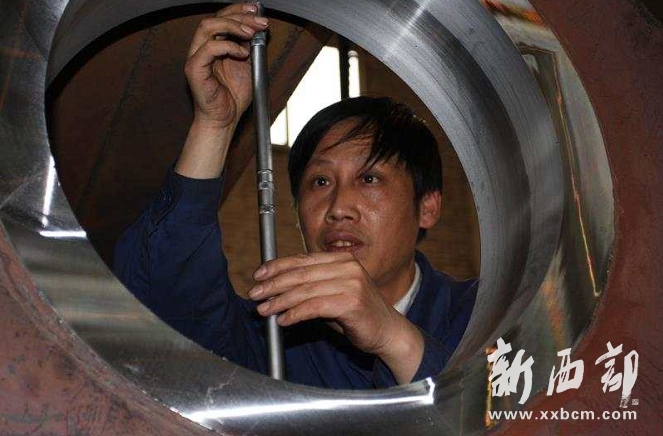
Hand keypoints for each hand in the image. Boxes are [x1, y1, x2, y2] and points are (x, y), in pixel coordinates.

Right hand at [184, 2, 268, 129]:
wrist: (225, 119)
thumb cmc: (233, 97)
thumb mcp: (249, 66)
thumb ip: (252, 48)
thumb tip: (261, 29)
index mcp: (214, 44)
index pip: (222, 17)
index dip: (239, 10)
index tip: (257, 10)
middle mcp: (202, 47)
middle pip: (215, 18)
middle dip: (240, 16)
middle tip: (260, 22)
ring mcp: (196, 57)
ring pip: (208, 27)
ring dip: (232, 26)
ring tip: (251, 33)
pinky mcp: (194, 69)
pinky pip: (208, 49)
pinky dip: (227, 46)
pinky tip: (242, 52)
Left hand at [248, 252, 424, 382]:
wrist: (387, 331)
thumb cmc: (356, 314)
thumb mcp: (332, 293)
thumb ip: (310, 286)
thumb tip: (275, 288)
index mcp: (341, 260)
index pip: (302, 259)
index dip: (277, 266)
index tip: (259, 275)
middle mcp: (347, 267)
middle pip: (300, 274)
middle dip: (273, 284)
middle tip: (255, 294)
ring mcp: (351, 283)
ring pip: (304, 290)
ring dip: (280, 301)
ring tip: (264, 310)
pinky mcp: (351, 302)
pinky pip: (314, 307)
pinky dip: (295, 314)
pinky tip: (283, 321)